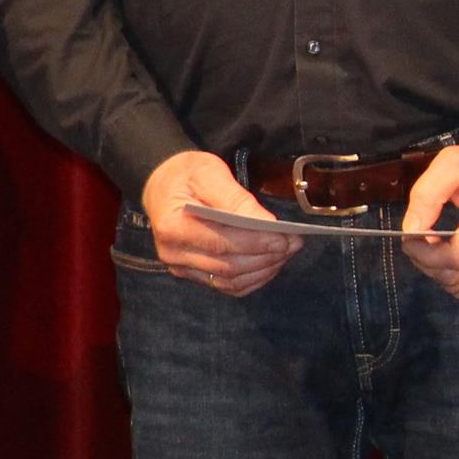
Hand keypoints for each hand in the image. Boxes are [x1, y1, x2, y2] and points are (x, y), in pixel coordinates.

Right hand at [143, 152, 300, 295]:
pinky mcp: (192, 274)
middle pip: (228, 266)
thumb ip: (236, 199)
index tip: (285, 238)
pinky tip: (271, 264)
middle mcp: (173, 253)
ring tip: (287, 252)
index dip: (256, 243)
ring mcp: (182, 268)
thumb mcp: (209, 173)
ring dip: (263, 270)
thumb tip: (267, 222)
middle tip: (294, 243)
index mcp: (172, 226)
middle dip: (266, 256)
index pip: (221, 243)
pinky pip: (227, 286)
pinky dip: (253, 279)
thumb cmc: (187, 175)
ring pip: (230, 281)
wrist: (163, 185)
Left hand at [402, 140, 458, 299]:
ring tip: (433, 246)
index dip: (424, 255)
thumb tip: (410, 230)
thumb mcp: (450, 163)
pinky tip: (448, 254)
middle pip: (454, 275)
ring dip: (437, 271)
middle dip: (426, 262)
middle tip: (417, 240)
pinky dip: (453, 276)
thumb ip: (427, 195)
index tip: (410, 238)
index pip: (454, 259)